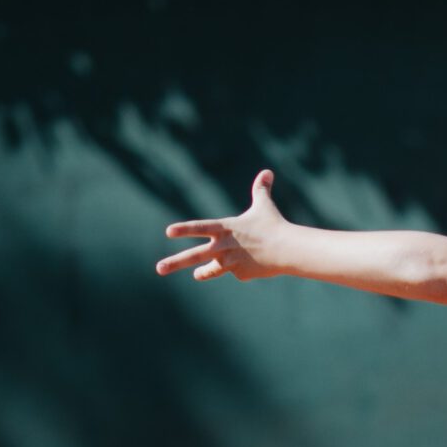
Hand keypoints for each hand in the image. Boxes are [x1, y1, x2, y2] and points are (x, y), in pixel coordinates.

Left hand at [156, 170, 292, 283]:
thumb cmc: (274, 225)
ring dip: (203, 273)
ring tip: (197, 275)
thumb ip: (261, 190)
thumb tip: (267, 172)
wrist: (286, 249)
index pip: (200, 227)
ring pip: (210, 270)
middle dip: (175, 263)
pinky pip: (237, 272)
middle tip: (159, 268)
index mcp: (225, 228)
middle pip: (194, 256)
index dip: (184, 229)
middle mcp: (223, 246)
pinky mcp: (240, 274)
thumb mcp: (264, 206)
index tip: (168, 232)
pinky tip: (255, 264)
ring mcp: (230, 262)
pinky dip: (243, 268)